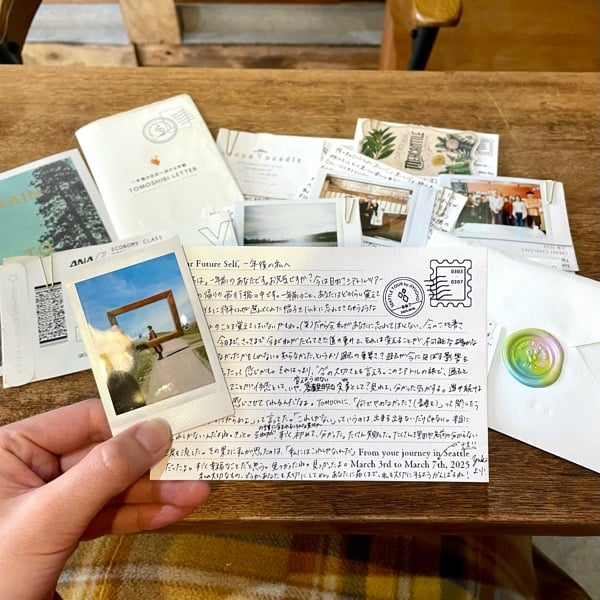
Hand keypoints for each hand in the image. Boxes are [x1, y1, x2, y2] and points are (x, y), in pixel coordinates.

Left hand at [0, 398, 210, 599]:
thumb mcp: (48, 517)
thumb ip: (103, 472)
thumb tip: (153, 433)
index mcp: (16, 448)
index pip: (86, 422)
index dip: (132, 424)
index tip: (173, 427)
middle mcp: (34, 468)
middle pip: (107, 456)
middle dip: (152, 467)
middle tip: (193, 464)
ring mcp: (51, 500)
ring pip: (113, 487)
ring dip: (155, 493)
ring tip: (193, 494)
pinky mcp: (63, 529)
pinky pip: (108, 514)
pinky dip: (140, 515)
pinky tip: (170, 512)